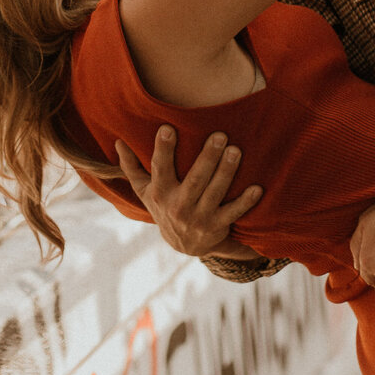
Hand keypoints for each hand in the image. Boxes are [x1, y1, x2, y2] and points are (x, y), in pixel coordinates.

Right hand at [114, 126, 262, 258]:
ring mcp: (199, 218)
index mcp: (160, 193)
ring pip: (215, 193)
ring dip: (226, 172)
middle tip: (219, 135)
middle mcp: (179, 206)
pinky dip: (245, 202)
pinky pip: (233, 213)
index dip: (163, 150)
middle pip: (195, 180)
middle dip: (207, 158)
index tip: (168, 129)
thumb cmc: (164, 207)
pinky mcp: (218, 226)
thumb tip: (117, 142)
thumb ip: (132, 167)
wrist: (183, 245)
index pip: (161, 169)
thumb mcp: (145, 191)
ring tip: (236, 151)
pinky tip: (257, 188)